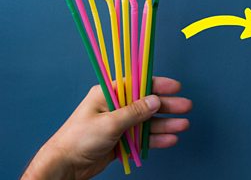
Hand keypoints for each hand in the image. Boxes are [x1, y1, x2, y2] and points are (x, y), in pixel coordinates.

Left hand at [22, 77, 191, 179]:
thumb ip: (135, 112)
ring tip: (183, 125)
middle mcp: (115, 107)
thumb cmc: (79, 139)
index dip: (158, 84)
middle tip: (186, 107)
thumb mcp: (110, 122)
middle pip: (147, 103)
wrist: (65, 166)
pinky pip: (143, 138)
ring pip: (147, 122)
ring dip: (165, 124)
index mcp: (108, 94)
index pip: (137, 84)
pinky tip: (170, 139)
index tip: (176, 86)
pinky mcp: (121, 141)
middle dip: (167, 106)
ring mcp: (119, 124)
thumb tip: (155, 101)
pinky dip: (156, 139)